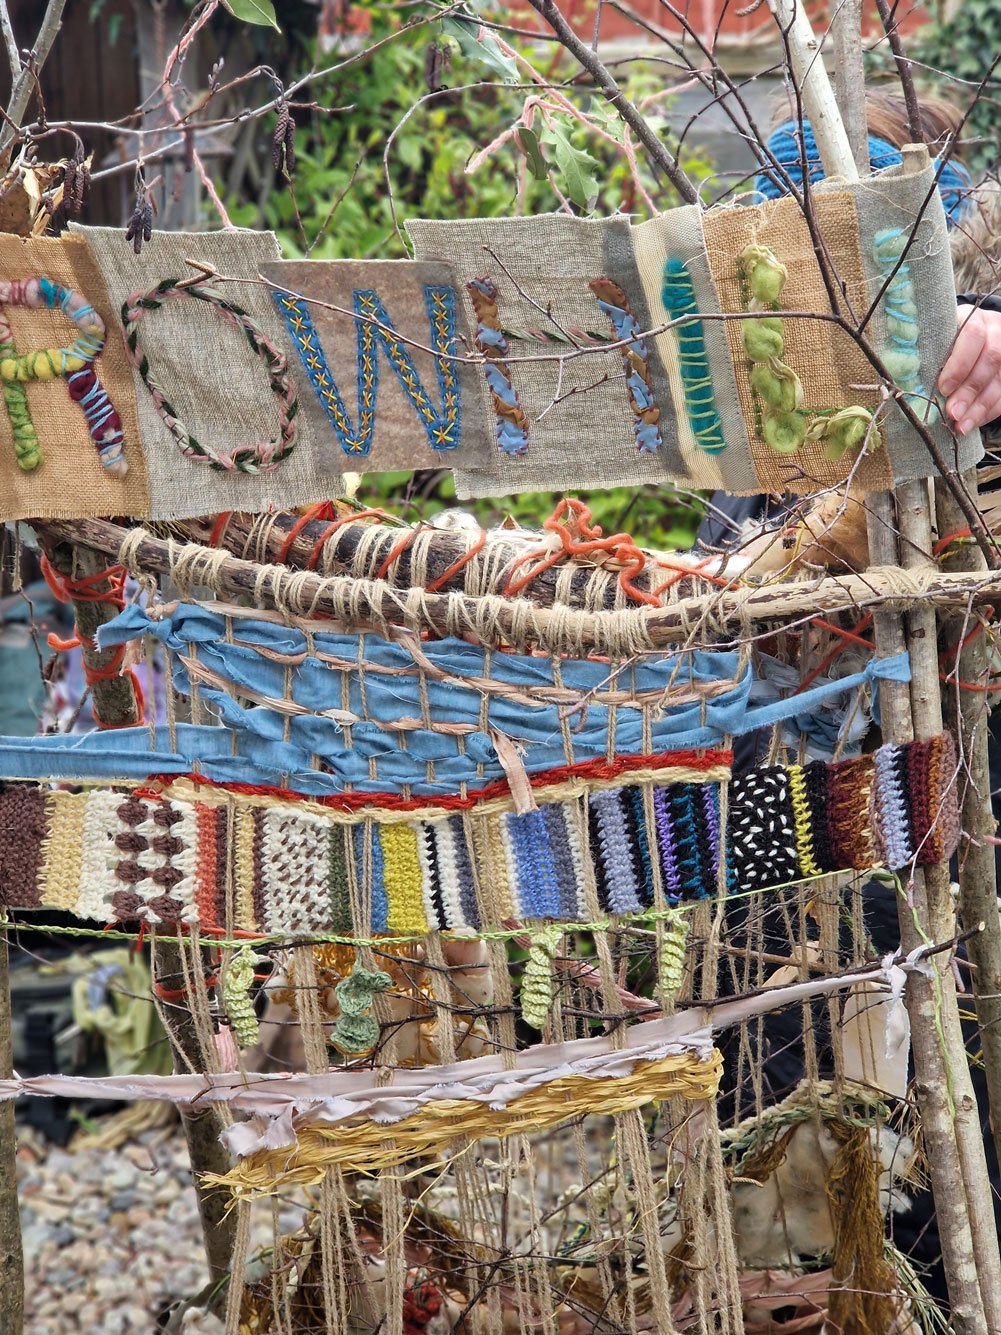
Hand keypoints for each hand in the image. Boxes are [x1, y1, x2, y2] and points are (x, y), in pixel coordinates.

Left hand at [939, 305, 1000, 434]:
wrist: (975, 332)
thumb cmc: (948, 338)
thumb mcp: (938, 336)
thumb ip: (929, 351)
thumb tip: (907, 375)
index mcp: (975, 319)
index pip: (973, 335)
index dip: (959, 364)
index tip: (943, 388)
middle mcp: (997, 332)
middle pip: (990, 361)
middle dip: (969, 392)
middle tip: (952, 413)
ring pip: (999, 381)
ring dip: (979, 407)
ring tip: (961, 425)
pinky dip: (988, 412)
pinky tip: (972, 423)